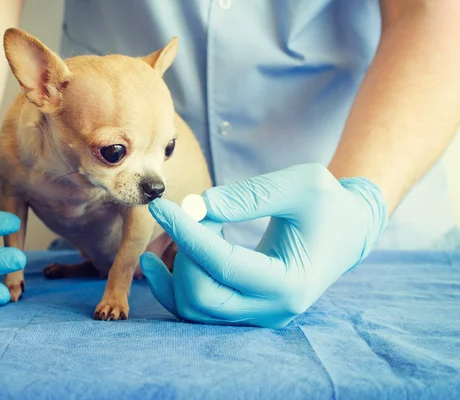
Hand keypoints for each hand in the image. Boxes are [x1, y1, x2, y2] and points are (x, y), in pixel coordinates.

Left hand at [140, 164, 387, 327]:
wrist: (347, 231)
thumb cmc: (329, 204)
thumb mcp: (302, 185)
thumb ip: (251, 195)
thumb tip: (200, 205)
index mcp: (291, 282)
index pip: (223, 264)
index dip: (187, 234)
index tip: (162, 206)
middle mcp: (273, 310)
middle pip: (202, 296)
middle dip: (183, 252)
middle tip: (190, 213)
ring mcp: (258, 316)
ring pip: (194, 308)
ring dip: (174, 270)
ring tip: (173, 230)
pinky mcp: (246, 311)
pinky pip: (198, 310)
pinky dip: (173, 288)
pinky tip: (157, 264)